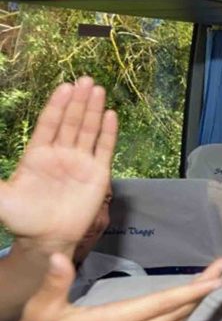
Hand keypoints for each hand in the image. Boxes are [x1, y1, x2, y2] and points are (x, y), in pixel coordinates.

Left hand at [0, 78, 117, 251]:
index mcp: (38, 154)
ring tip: (98, 90)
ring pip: (88, 130)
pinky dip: (108, 133)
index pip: (49, 124)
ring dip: (93, 110)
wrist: (47, 240)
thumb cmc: (22, 219)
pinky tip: (111, 115)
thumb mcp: (1, 198)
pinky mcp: (98, 174)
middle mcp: (61, 154)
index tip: (64, 87)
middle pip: (71, 122)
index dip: (56, 106)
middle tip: (85, 80)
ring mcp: (81, 162)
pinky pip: (104, 149)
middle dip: (78, 101)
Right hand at [1, 254, 221, 320]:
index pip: (161, 305)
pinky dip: (183, 315)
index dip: (191, 292)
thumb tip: (58, 256)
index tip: (216, 279)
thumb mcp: (42, 309)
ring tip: (212, 279)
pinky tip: (190, 304)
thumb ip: (54, 282)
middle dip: (202, 289)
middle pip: (176, 312)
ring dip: (196, 302)